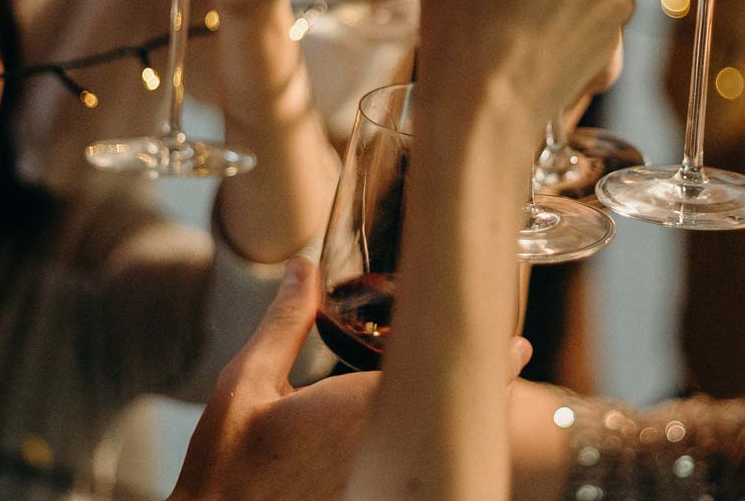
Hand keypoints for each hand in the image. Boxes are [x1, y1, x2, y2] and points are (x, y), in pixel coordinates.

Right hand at [168, 256, 535, 500]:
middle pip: (452, 419)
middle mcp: (381, 453)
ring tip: (481, 391)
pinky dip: (428, 451)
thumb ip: (284, 325)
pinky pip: (415, 473)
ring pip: (439, 448)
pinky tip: (428, 437)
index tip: (519, 348)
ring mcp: (381, 483)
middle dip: (480, 390)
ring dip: (456, 421)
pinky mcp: (373, 499)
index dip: (490, 364)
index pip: (444, 381)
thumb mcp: (245, 385)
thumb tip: (306, 266)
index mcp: (358, 411)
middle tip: (508, 361)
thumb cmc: (226, 465)